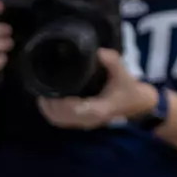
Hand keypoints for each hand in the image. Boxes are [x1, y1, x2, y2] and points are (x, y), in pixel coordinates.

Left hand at [37, 49, 157, 129]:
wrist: (136, 104)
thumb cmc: (128, 90)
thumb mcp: (123, 74)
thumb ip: (113, 62)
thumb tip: (99, 52)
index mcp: (97, 110)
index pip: (73, 110)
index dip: (60, 103)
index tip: (50, 91)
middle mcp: (88, 120)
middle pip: (61, 117)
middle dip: (49, 105)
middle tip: (40, 88)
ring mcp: (84, 123)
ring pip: (59, 121)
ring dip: (48, 109)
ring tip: (41, 93)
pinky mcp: (81, 122)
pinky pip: (62, 121)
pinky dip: (52, 113)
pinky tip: (47, 101)